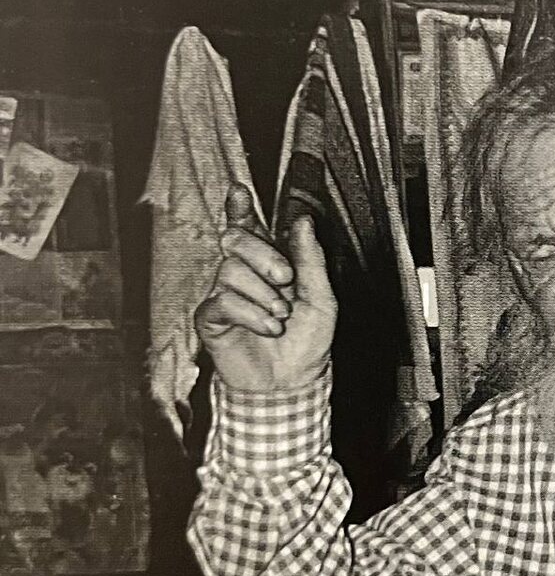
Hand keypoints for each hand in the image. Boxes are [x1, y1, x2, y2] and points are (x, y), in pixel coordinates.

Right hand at [195, 185, 336, 392]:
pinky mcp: (212, 319)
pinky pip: (222, 301)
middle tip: (286, 278)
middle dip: (263, 254)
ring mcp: (226, 295)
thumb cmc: (307, 343)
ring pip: (231, 270)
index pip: (249, 227)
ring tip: (281, 316)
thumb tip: (303, 222)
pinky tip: (269, 328)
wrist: (294, 383)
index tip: (240, 192)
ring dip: (263, 294)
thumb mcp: (321, 299)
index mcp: (270, 265)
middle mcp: (245, 275)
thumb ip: (311, 259)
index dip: (240, 207)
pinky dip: (251, 314)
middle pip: (235, 239)